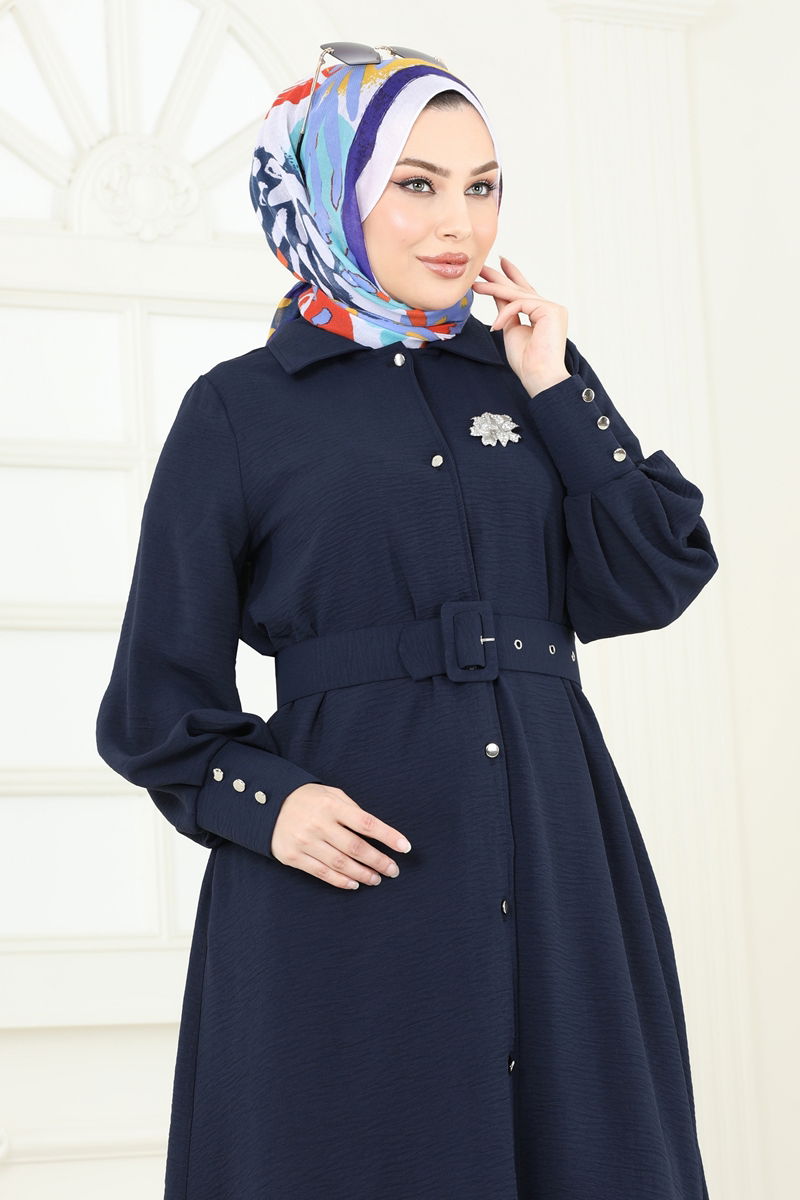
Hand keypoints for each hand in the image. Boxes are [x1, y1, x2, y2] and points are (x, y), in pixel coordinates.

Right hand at [271, 782, 411, 888]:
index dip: (388, 836)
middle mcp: (319, 824)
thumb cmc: (308, 798)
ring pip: (341, 864)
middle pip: (356, 847)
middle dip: (379, 861)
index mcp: (332, 805)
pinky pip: (322, 873)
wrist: (267, 804)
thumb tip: (377, 832)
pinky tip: (354, 884)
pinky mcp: (293, 857)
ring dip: (363, 874)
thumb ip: (352, 810)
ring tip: (377, 879)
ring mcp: (305, 841)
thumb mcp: (331, 795)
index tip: (405, 847)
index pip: (367, 823)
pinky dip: (341, 881)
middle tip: (393, 870)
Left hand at [471, 255, 570, 396]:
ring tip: (475, 286)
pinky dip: (505, 314)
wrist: (538, 377)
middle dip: (500, 276)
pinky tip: (495, 327)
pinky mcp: (551, 310)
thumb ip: (506, 311)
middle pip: (520, 288)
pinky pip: (519, 304)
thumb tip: (495, 294)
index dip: (513, 276)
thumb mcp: (510, 329)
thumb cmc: (526, 361)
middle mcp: (549, 308)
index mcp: (541, 314)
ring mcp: (552, 308)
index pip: (525, 291)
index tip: (501, 263)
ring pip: (518, 294)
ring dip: (493, 289)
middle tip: (482, 266)